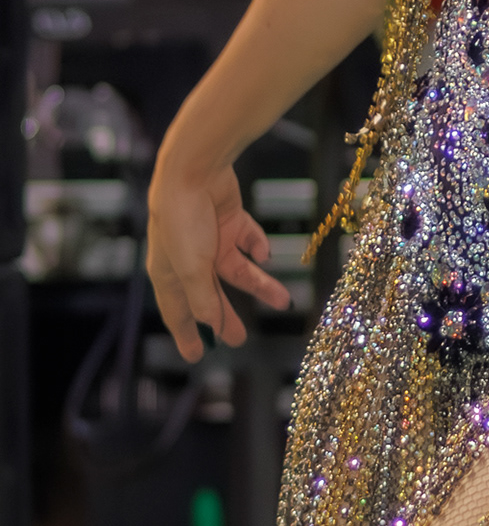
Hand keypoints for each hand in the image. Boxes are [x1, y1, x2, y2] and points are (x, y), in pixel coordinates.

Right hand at [147, 158, 289, 358]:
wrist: (195, 169)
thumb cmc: (183, 219)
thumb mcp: (193, 268)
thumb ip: (204, 299)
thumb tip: (212, 325)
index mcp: (169, 271)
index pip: (176, 310)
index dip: (185, 334)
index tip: (195, 356)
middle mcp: (188, 258)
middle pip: (209, 295)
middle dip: (225, 316)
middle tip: (238, 339)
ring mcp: (211, 238)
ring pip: (238, 270)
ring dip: (260, 285)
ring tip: (283, 300)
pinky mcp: (230, 220)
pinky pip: (249, 241)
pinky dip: (259, 248)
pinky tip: (266, 254)